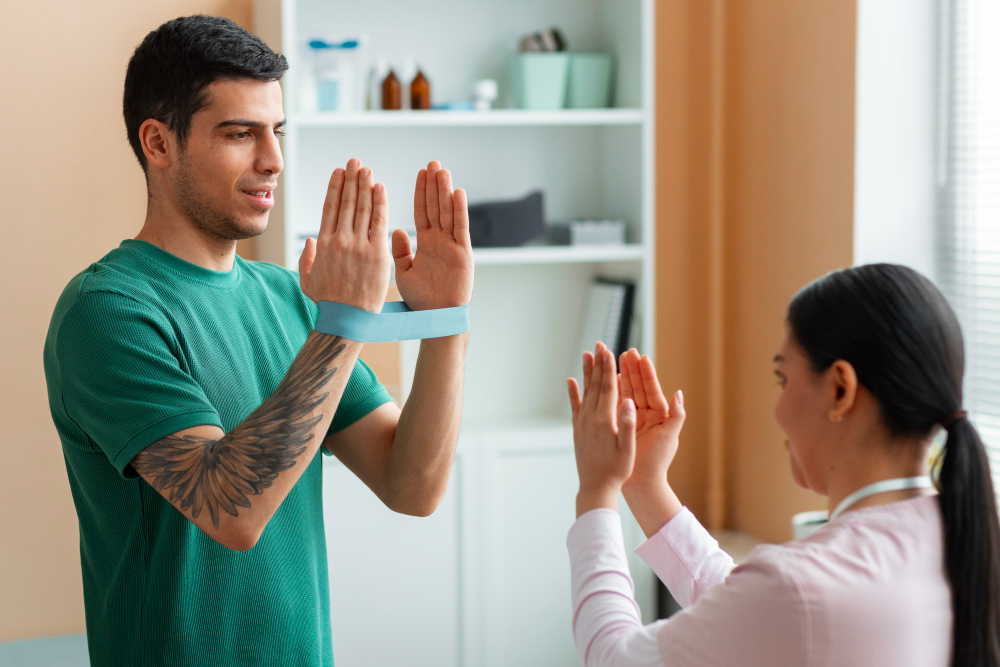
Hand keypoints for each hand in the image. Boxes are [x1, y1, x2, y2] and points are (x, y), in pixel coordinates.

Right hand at [299, 159, 390, 312]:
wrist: (346, 320)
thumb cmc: (328, 303)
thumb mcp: (307, 280)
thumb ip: (307, 258)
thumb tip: (310, 241)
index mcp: (323, 244)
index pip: (330, 207)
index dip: (335, 187)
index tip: (339, 172)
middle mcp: (340, 240)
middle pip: (347, 202)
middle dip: (351, 179)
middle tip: (355, 162)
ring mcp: (359, 245)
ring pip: (363, 207)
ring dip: (365, 185)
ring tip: (367, 169)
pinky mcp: (377, 253)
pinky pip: (380, 222)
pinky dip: (380, 203)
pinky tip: (380, 188)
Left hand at [391, 161, 474, 310]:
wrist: (435, 318)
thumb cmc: (420, 299)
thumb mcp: (404, 272)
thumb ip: (400, 251)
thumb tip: (395, 229)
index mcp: (424, 243)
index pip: (422, 212)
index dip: (421, 192)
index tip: (419, 173)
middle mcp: (439, 240)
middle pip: (436, 207)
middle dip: (434, 185)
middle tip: (432, 163)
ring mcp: (452, 245)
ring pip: (448, 212)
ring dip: (445, 191)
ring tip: (442, 171)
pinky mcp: (462, 253)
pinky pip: (460, 228)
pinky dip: (459, 210)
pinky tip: (457, 192)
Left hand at [567, 342, 636, 515]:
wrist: (596, 487)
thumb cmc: (617, 470)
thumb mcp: (627, 450)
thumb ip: (627, 425)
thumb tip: (629, 402)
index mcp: (604, 421)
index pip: (608, 388)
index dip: (608, 368)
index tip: (609, 350)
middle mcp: (589, 419)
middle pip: (595, 385)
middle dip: (598, 363)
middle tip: (599, 343)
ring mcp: (581, 423)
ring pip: (585, 392)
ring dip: (586, 372)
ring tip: (587, 354)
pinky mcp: (577, 430)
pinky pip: (575, 406)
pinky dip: (573, 392)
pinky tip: (571, 381)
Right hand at [617, 348, 684, 489]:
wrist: (642, 482)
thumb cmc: (658, 462)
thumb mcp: (670, 438)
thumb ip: (676, 416)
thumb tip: (679, 394)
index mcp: (659, 414)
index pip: (652, 389)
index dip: (646, 374)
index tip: (641, 358)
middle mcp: (645, 413)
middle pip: (637, 386)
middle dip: (632, 368)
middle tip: (626, 351)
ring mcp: (631, 418)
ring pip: (624, 392)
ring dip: (619, 375)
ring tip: (612, 359)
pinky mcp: (620, 424)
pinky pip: (613, 404)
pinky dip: (609, 391)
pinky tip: (602, 380)